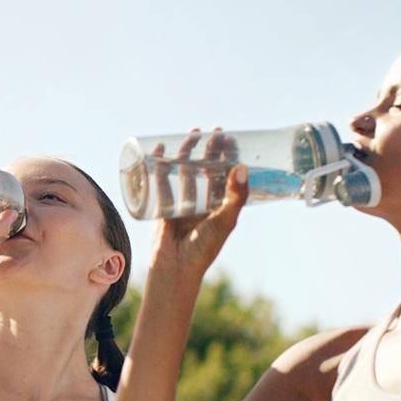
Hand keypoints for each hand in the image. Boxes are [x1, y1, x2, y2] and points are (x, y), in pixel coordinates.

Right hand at [146, 127, 247, 282]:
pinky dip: (158, 166)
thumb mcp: (225, 220)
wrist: (175, 269)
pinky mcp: (162, 207)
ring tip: (189, 135)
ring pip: (184, 173)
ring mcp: (182, 204)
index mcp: (221, 206)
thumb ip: (235, 196)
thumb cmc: (204, 248)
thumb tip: (242, 166)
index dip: (227, 155)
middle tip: (209, 132)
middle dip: (207, 149)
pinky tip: (158, 152)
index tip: (227, 137)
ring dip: (186, 153)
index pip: (226, 173)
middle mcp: (203, 203)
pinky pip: (160, 182)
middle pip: (205, 169)